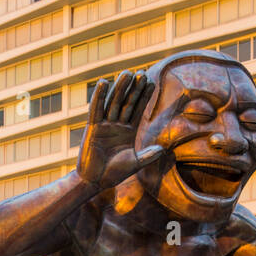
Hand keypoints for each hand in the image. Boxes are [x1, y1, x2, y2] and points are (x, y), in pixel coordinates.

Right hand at [76, 70, 163, 189]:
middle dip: (134, 89)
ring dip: (120, 88)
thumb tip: (163, 149)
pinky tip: (104, 83)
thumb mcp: (135, 163)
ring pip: (113, 103)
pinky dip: (99, 96)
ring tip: (126, 73)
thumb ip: (148, 155)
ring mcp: (105, 125)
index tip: (151, 82)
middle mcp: (117, 125)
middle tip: (141, 73)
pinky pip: (96, 110)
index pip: (138, 110)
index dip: (144, 97)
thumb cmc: (114, 174)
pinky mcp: (93, 128)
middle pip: (127, 103)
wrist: (96, 182)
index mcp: (128, 132)